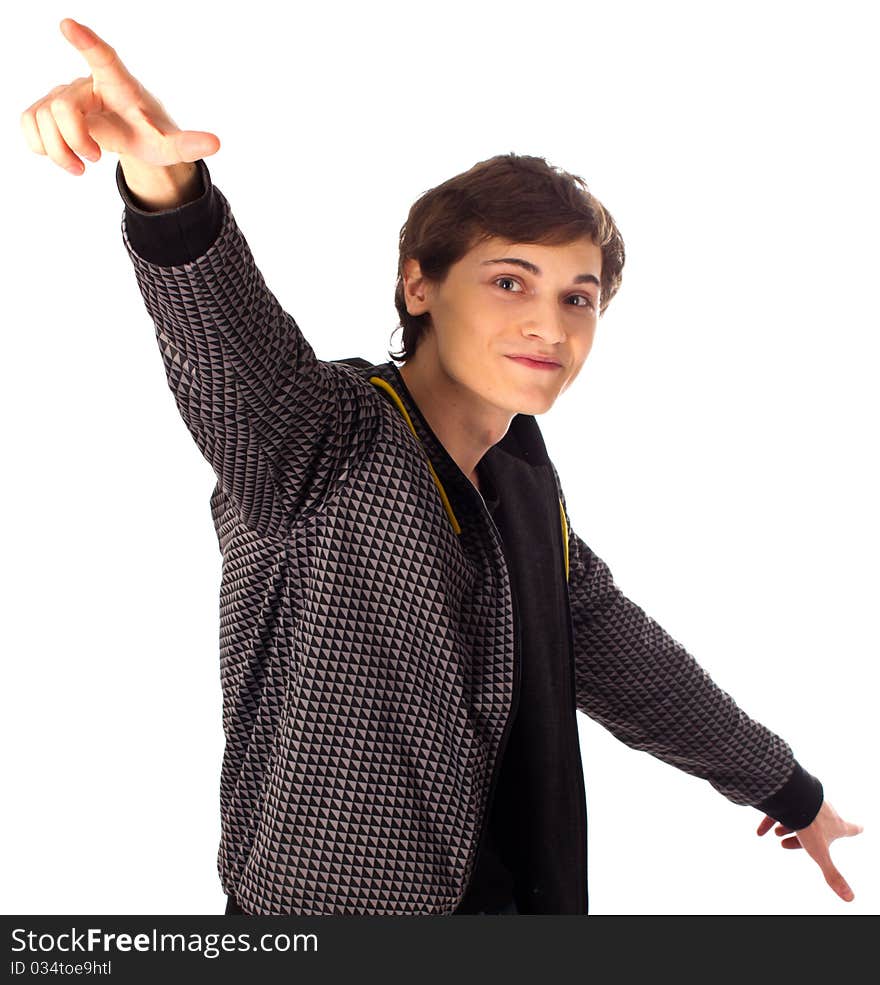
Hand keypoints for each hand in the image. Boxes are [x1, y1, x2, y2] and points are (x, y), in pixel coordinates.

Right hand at [20, 17, 219, 176]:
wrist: (132, 137)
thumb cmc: (151, 134)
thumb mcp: (170, 145)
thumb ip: (190, 144)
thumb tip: (217, 143)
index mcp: (119, 85)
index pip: (102, 58)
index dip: (86, 43)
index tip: (67, 24)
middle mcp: (86, 83)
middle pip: (64, 107)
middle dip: (77, 141)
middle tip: (96, 160)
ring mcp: (62, 95)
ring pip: (41, 117)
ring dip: (59, 152)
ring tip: (82, 166)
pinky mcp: (46, 109)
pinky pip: (28, 122)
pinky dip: (41, 146)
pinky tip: (63, 157)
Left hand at [757, 799, 862, 901]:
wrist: (793, 794)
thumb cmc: (811, 824)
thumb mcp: (820, 854)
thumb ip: (832, 875)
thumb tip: (850, 899)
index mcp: (836, 824)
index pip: (851, 829)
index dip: (856, 829)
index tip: (861, 828)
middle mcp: (824, 810)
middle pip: (820, 826)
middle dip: (804, 837)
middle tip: (786, 844)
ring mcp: (808, 800)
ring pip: (799, 816)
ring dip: (787, 827)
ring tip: (777, 834)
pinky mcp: (792, 795)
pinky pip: (781, 809)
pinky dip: (770, 821)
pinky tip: (760, 832)